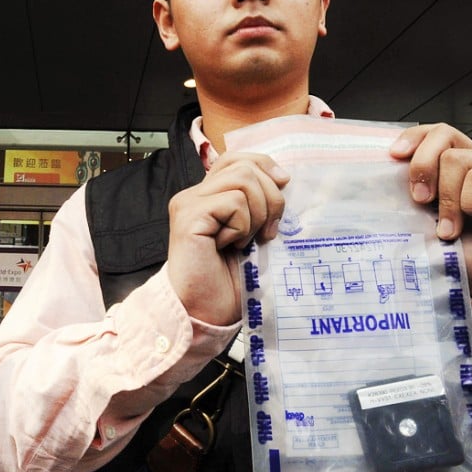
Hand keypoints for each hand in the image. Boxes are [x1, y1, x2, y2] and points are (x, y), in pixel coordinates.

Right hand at [166, 152, 288, 323]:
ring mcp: (188, 204)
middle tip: (267, 232)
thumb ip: (258, 204)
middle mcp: (193, 195)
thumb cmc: (227, 282)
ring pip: (242, 181)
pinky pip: (233, 203)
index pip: (237, 159)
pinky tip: (229, 246)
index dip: (264, 165)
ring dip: (257, 214)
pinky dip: (242, 227)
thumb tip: (283, 178)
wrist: (204, 313)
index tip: (283, 185)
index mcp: (207, 197)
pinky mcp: (188, 217)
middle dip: (270, 198)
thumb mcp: (252, 234)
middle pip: (245, 166)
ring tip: (246, 241)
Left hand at [391, 124, 471, 307]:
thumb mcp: (431, 237)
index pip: (431, 138)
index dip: (413, 139)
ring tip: (455, 229)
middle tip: (420, 200)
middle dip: (421, 166)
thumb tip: (380, 200)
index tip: (394, 157)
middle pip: (441, 135)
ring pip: (456, 159)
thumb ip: (413, 213)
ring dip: (448, 200)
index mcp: (453, 178)